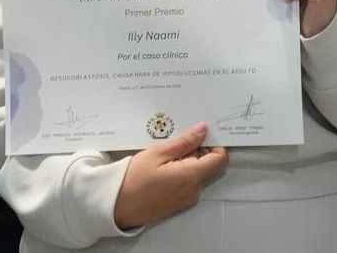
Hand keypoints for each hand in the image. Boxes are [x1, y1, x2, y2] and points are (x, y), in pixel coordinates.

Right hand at [112, 123, 227, 229]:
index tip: (202, 136)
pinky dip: (180, 174)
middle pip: (207, 165)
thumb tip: (204, 129)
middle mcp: (194, 190)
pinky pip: (187, 184)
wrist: (116, 206)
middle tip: (173, 145)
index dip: (216, 145)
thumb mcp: (158, 153)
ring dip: (186, 163)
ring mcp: (187, 199)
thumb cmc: (134, 178)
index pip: (220, 159)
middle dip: (195, 152)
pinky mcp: (179, 204)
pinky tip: (161, 170)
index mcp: (192, 176)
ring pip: (196, 174)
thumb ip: (185, 142)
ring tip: (163, 159)